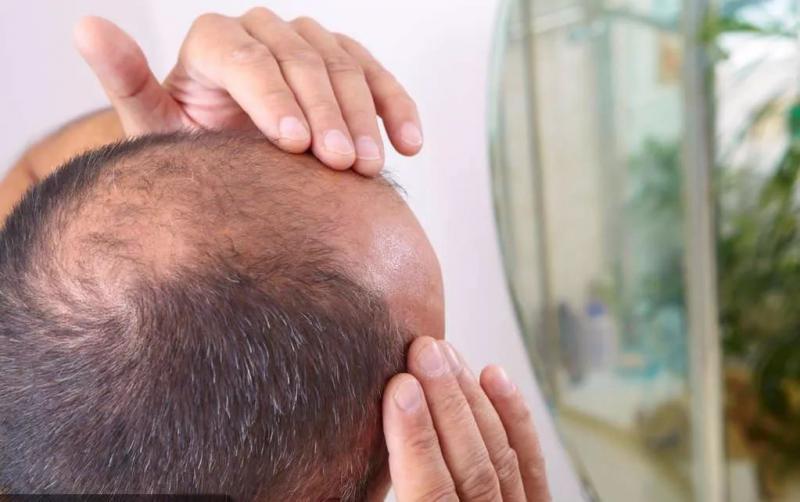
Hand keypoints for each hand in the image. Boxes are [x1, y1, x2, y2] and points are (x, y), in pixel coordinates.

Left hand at [73, 8, 422, 175]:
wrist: (235, 167)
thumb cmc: (192, 152)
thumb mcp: (153, 125)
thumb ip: (127, 80)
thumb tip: (82, 25)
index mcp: (212, 42)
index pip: (244, 56)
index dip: (271, 97)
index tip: (293, 145)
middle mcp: (261, 32)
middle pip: (301, 59)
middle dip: (325, 114)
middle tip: (340, 165)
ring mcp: (308, 45)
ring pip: (344, 66)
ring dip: (364, 117)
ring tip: (370, 167)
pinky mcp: (345, 64)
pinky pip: (378, 77)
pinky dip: (397, 108)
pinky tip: (411, 143)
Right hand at [383, 337, 550, 500]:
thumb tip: (333, 475)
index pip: (431, 492)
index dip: (416, 439)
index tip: (401, 388)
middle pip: (472, 465)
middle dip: (446, 402)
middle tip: (423, 352)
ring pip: (500, 455)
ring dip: (471, 398)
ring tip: (445, 354)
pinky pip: (532, 462)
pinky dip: (515, 416)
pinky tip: (494, 376)